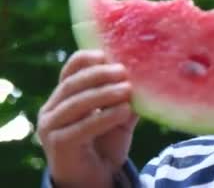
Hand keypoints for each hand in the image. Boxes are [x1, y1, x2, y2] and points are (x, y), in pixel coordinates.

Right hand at [37, 50, 137, 187]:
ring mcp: (51, 127)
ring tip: (128, 89)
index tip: (106, 54)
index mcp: (64, 97)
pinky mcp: (58, 145)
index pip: (69, 71)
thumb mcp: (119, 117)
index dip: (86, 60)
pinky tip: (124, 111)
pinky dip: (104, 117)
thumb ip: (127, 98)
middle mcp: (52, 109)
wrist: (95, 179)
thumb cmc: (105, 144)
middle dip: (99, 75)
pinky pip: (82, 127)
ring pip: (76, 103)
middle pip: (72, 84)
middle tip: (123, 71)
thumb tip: (146, 78)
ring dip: (104, 94)